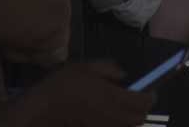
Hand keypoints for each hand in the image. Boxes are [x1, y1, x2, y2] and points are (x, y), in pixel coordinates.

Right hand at [28, 60, 156, 126]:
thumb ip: (109, 69)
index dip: (150, 96)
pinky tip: (108, 116)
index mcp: (111, 97)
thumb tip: (123, 76)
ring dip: (130, 119)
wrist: (38, 111)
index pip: (144, 102)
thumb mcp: (85, 67)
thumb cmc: (60, 86)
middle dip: (142, 110)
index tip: (150, 89)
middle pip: (139, 119)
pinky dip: (117, 124)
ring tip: (122, 108)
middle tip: (137, 99)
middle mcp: (110, 116)